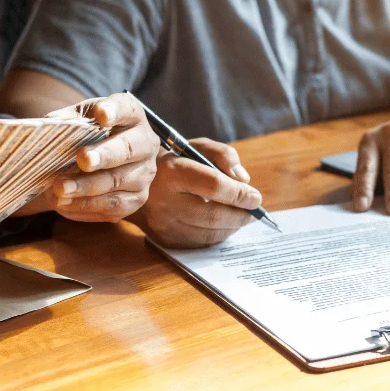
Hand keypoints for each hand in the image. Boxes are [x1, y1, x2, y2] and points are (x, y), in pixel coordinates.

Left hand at [21, 93, 158, 221]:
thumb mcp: (80, 120)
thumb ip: (67, 120)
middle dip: (104, 155)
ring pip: (117, 181)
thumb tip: (48, 126)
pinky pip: (113, 206)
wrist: (102, 162)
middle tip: (82, 159)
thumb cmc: (90, 135)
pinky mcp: (136, 199)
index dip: (114, 111)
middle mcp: (145, 144)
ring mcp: (144, 173)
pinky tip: (64, 203)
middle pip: (127, 149)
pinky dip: (86, 206)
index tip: (101, 114)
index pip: (126, 108)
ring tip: (59, 189)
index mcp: (132, 115)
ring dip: (87, 187)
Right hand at [137, 138, 263, 247]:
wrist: (133, 181)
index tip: (256, 198)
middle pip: (213, 215)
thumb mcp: (195, 147)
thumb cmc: (173, 161)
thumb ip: (223, 155)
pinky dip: (218, 236)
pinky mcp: (164, 239)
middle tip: (254, 213)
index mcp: (172, 172)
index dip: (239, 194)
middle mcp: (164, 200)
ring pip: (208, 234)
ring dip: (232, 228)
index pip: (213, 186)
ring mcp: (162, 224)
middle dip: (241, 216)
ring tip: (242, 218)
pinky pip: (199, 243)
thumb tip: (243, 180)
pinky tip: (224, 226)